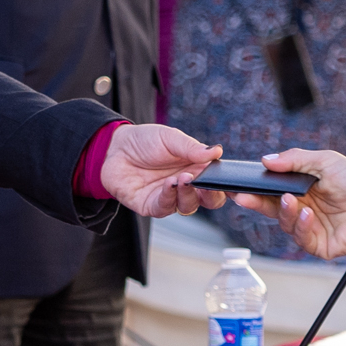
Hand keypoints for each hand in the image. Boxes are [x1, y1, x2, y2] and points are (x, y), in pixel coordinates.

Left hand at [100, 122, 218, 216]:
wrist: (113, 148)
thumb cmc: (145, 141)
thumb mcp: (170, 138)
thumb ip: (192, 148)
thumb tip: (217, 151)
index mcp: (198, 169)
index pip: (219, 182)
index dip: (228, 185)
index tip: (232, 182)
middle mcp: (188, 186)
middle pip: (210, 200)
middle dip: (212, 195)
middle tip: (207, 183)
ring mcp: (171, 197)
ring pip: (189, 206)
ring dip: (188, 193)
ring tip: (183, 178)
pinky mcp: (152, 206)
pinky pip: (166, 208)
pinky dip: (169, 197)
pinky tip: (169, 184)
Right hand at [230, 148, 345, 257]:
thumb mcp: (325, 161)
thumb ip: (295, 160)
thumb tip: (265, 160)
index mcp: (302, 190)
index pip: (272, 190)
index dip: (255, 189)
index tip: (239, 186)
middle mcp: (303, 209)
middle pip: (272, 208)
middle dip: (257, 203)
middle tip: (245, 198)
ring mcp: (311, 228)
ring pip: (284, 224)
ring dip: (285, 213)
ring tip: (292, 201)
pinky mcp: (320, 245)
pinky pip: (301, 239)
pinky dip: (301, 227)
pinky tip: (308, 215)